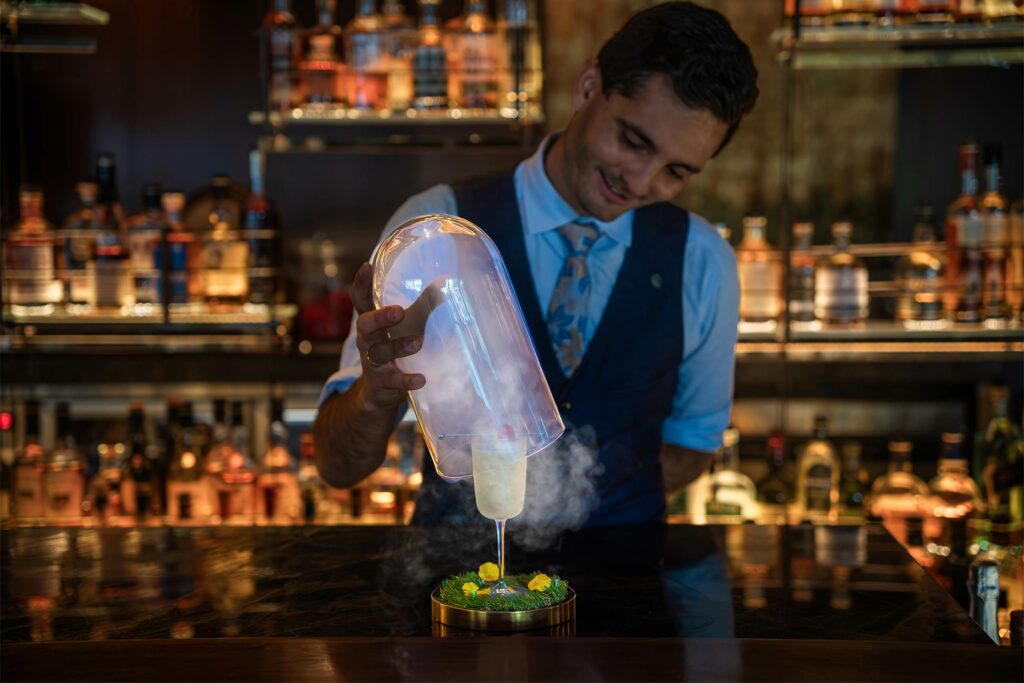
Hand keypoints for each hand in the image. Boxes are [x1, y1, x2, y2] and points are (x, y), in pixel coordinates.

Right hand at [350, 262, 426, 409]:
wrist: (378, 392)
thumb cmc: (394, 348)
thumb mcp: (406, 326)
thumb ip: (421, 306)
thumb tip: (445, 283)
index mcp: (371, 322)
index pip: (361, 300)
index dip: (362, 283)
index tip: (368, 266)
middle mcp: (367, 340)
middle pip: (365, 325)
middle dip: (380, 318)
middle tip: (399, 312)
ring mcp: (372, 362)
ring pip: (380, 352)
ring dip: (399, 346)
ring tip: (417, 342)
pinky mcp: (382, 382)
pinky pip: (393, 380)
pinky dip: (407, 380)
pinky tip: (421, 379)